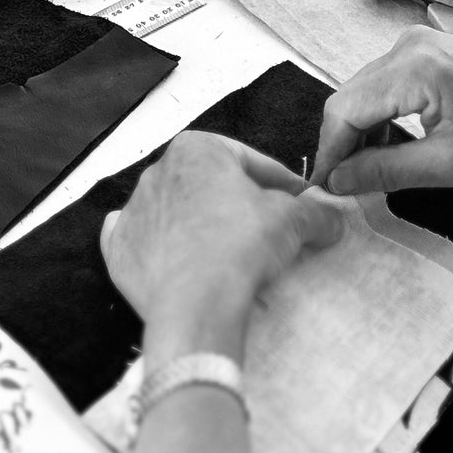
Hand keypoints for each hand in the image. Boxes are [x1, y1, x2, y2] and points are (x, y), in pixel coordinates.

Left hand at [101, 133, 346, 352]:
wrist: (195, 303)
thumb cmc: (241, 246)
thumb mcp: (293, 222)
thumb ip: (315, 213)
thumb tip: (334, 218)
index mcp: (197, 149)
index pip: (251, 161)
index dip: (282, 183)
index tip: (300, 201)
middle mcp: (158, 171)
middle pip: (210, 185)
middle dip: (237, 203)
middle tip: (267, 230)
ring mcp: (133, 210)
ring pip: (176, 212)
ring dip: (200, 224)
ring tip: (230, 254)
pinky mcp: (119, 250)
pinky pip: (141, 240)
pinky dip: (157, 246)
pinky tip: (177, 257)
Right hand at [314, 28, 452, 197]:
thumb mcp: (450, 165)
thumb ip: (385, 171)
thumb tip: (340, 181)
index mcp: (413, 68)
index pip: (344, 110)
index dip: (329, 152)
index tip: (325, 187)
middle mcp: (410, 46)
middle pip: (350, 97)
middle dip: (343, 143)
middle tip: (345, 186)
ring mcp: (421, 44)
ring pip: (367, 91)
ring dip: (364, 131)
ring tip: (373, 172)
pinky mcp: (432, 52)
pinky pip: (389, 84)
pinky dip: (384, 116)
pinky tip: (395, 146)